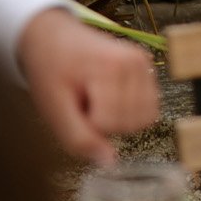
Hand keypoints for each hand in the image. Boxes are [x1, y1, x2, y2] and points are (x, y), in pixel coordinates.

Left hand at [18, 8, 158, 165]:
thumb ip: (79, 138)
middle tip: (85, 103)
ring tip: (98, 100)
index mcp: (112, 67)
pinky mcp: (147, 65)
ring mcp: (144, 62)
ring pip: (146, 117)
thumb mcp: (53, 109)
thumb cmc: (51, 72)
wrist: (52, 38)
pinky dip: (130, 111)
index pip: (110, 123)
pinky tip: (110, 98)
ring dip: (121, 119)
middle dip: (107, 124)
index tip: (74, 106)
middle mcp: (135, 61)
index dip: (88, 124)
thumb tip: (110, 163)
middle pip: (132, 122)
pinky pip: (150, 106)